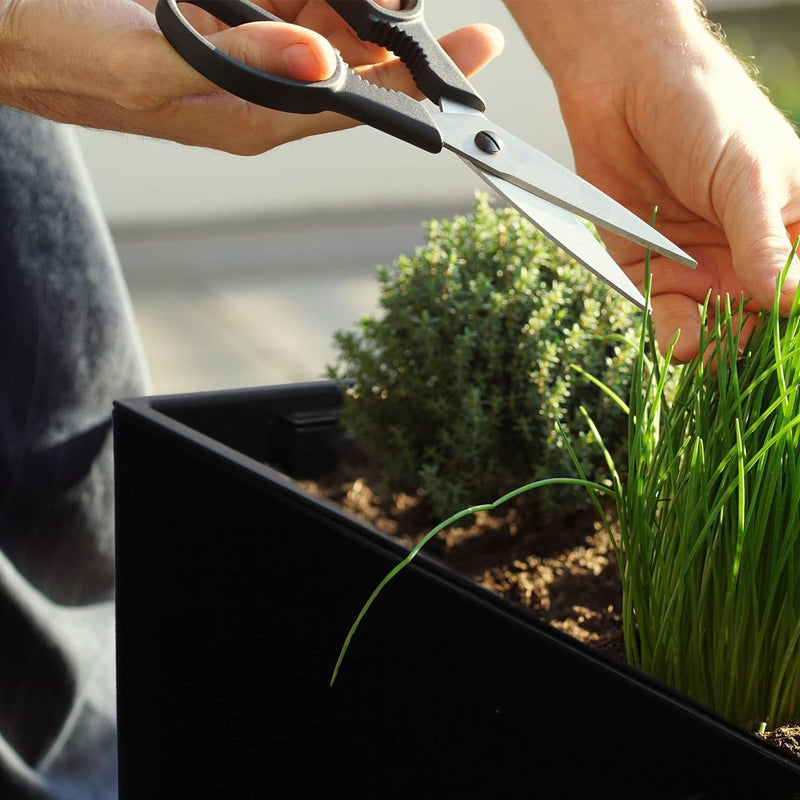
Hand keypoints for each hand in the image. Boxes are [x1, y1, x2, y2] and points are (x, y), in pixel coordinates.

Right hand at [0, 0, 501, 154]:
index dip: (419, 85)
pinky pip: (293, 1)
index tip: (477, 52)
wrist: (12, 29)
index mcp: (251, 118)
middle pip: (355, 66)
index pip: (355, 106)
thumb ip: (237, 67)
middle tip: (454, 14)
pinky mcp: (228, 23)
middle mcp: (260, 92)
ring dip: (367, 3)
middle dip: (406, 35)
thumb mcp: (146, 62)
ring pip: (330, 25)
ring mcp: (246, 55)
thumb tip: (324, 66)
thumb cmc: (62, 52)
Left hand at [506, 0, 799, 360]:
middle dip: (749, 346)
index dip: (793, 318)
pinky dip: (669, 331)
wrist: (625, 90)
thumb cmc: (705, 114)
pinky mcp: (648, 270)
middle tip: (737, 361)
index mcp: (792, 230)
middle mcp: (746, 256)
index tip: (784, 338)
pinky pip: (661, 313)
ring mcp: (698, 266)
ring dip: (709, 348)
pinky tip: (676, 341)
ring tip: (701, 353)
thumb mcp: (747, 175)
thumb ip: (763, 240)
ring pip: (712, 329)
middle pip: (757, 322)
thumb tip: (790, 300)